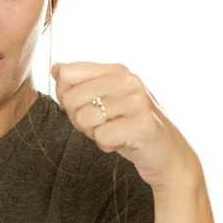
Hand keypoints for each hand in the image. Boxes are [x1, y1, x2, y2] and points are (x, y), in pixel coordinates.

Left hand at [51, 61, 203, 192]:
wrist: (167, 154)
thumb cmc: (129, 125)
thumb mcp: (105, 98)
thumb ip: (81, 82)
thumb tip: (55, 68)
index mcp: (117, 70)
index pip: (67, 73)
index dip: (65, 95)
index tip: (82, 106)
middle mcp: (129, 80)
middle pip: (71, 98)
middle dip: (78, 119)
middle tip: (101, 125)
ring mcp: (138, 102)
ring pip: (84, 119)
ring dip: (93, 133)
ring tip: (113, 132)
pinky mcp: (143, 125)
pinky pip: (101, 137)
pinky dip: (106, 145)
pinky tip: (122, 142)